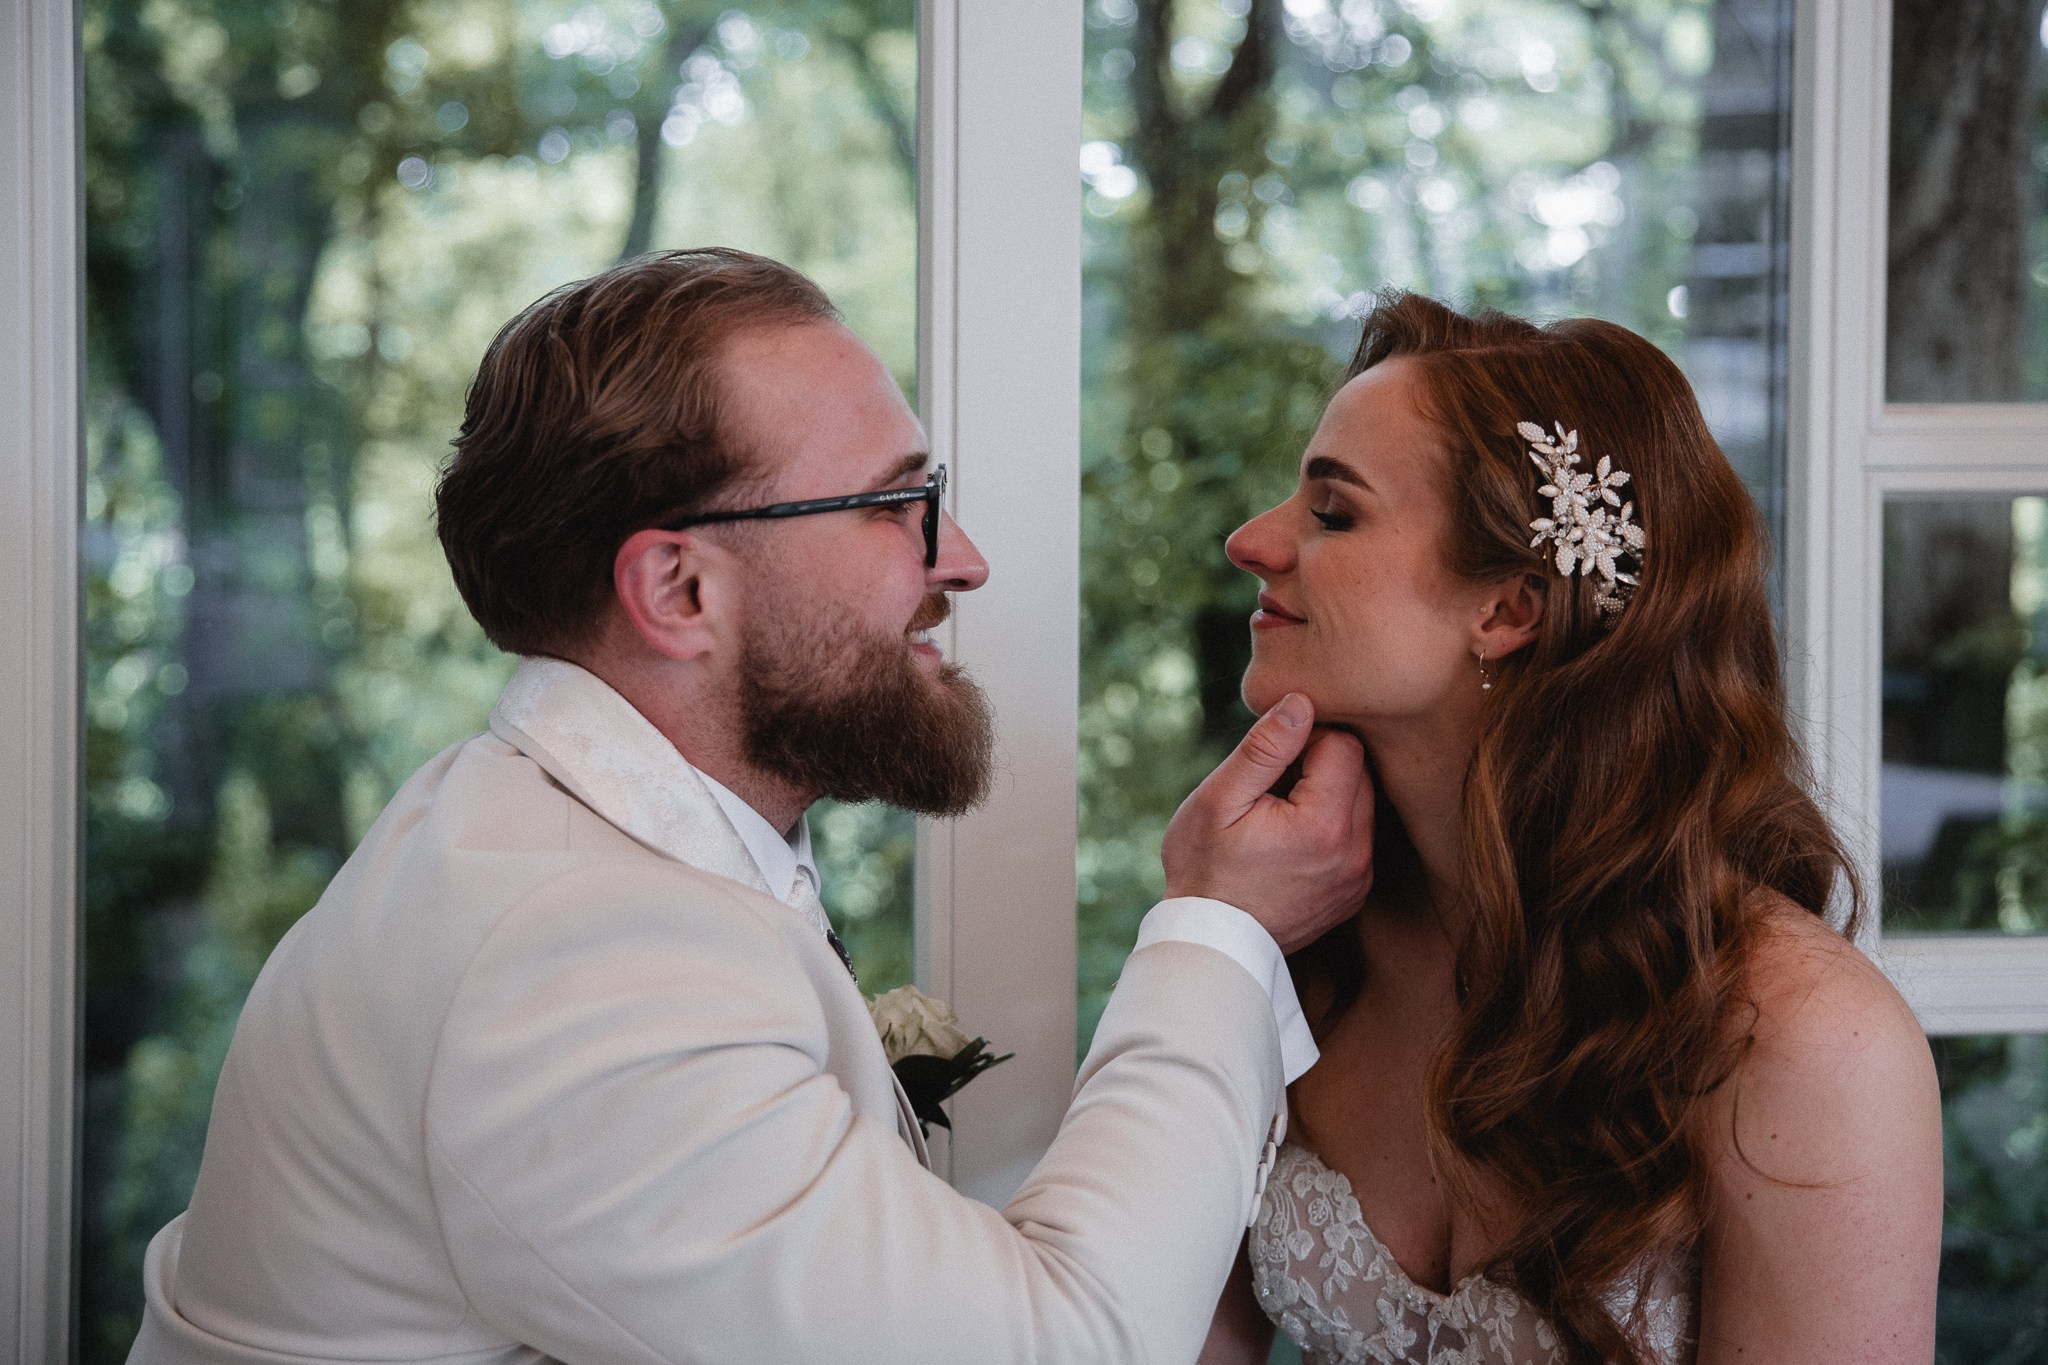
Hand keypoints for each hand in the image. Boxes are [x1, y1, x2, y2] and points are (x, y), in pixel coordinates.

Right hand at [1161, 693, 1373, 953]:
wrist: (1211, 941)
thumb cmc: (1204, 868)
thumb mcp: (1219, 800)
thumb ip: (1264, 748)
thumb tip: (1302, 703)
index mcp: (1325, 825)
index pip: (1344, 745)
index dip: (1306, 739)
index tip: (1271, 761)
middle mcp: (1356, 853)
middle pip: (1359, 771)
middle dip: (1319, 764)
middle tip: (1270, 787)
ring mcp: (1360, 876)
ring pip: (1361, 802)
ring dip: (1327, 794)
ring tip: (1277, 815)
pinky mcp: (1355, 891)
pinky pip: (1357, 836)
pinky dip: (1331, 826)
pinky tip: (1289, 841)